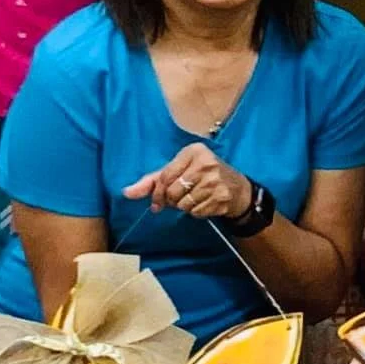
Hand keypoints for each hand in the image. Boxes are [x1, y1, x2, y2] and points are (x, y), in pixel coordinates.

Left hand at [124, 143, 251, 219]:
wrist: (237, 188)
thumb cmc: (202, 176)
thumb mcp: (180, 170)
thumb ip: (152, 180)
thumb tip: (127, 192)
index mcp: (193, 151)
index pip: (165, 176)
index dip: (157, 193)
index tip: (156, 202)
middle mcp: (206, 163)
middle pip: (173, 192)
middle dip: (172, 200)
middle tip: (181, 197)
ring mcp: (215, 181)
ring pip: (183, 204)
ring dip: (185, 207)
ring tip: (196, 197)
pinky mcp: (221, 197)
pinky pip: (196, 212)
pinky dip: (197, 212)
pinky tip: (205, 203)